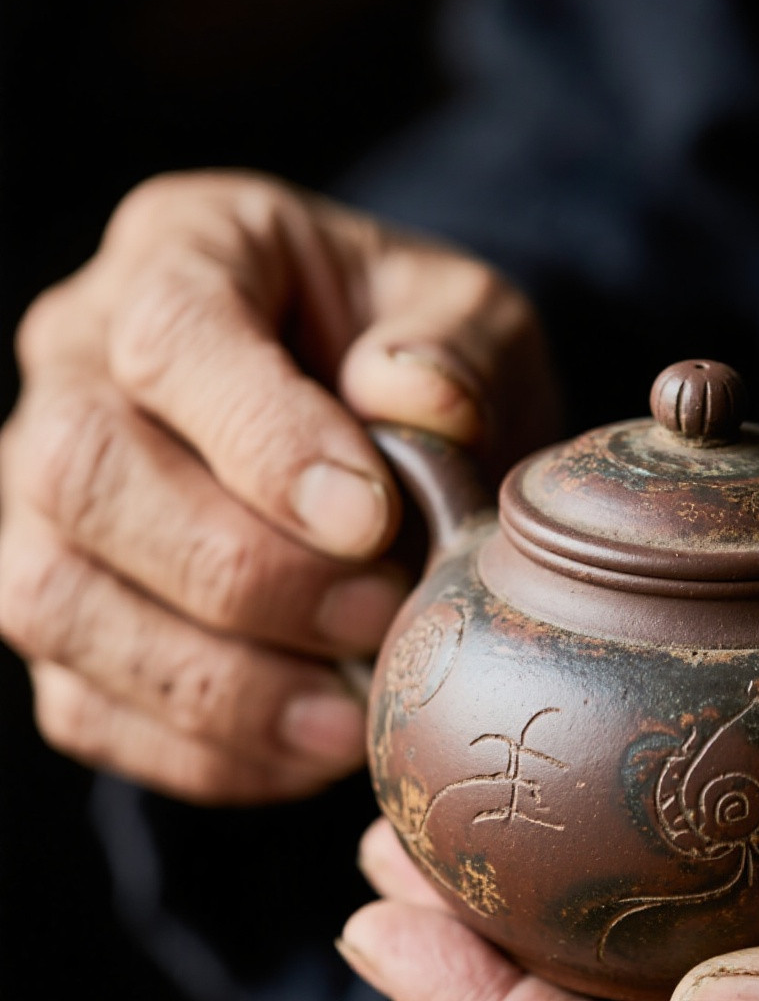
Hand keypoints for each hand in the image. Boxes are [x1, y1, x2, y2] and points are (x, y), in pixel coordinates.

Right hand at [0, 171, 555, 801]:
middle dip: (242, 573)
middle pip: (81, 474)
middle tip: (377, 616)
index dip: (263, 440)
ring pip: (51, 599)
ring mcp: (43, 496)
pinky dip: (200, 749)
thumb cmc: (425, 359)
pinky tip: (311, 746)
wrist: (388, 428)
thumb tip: (417, 401)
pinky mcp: (63, 607)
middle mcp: (78, 365)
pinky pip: (81, 703)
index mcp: (183, 251)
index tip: (372, 522)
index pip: (171, 337)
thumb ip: (456, 345)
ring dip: (215, 682)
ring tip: (351, 712)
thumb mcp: (473, 318)